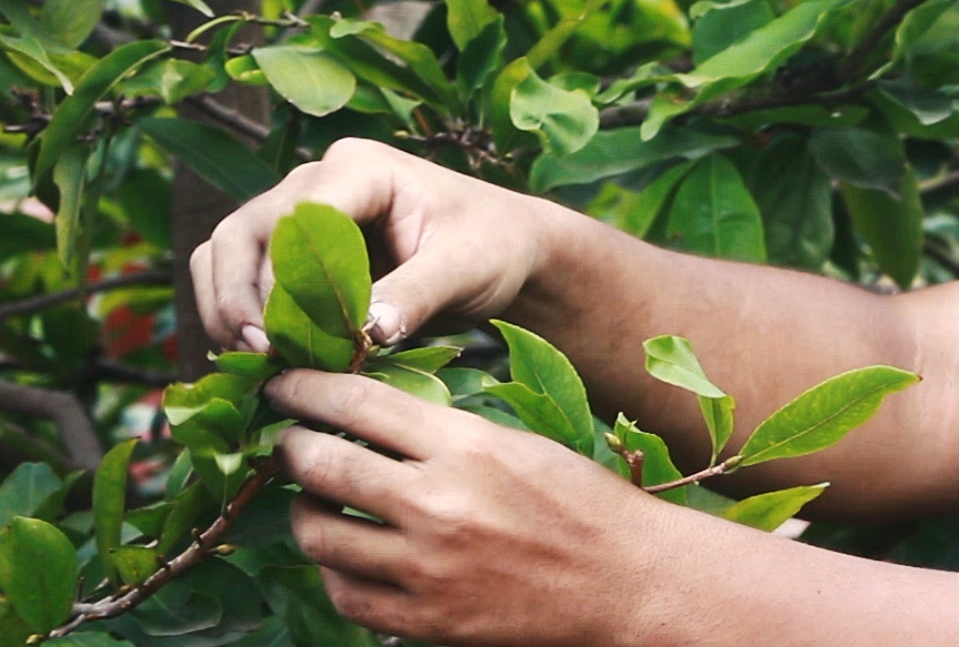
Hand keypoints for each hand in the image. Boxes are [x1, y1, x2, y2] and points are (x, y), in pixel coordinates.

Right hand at [191, 137, 559, 351]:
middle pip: (241, 233)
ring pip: (225, 254)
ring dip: (228, 309)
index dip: (282, 281)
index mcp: (360, 167)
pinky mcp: (291, 249)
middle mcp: (316, 180)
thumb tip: (365, 331)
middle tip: (263, 357)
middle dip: (239, 298)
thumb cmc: (494, 246)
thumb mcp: (466, 269)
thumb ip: (415, 295)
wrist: (506, 251)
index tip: (293, 338)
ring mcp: (297, 212)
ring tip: (259, 362)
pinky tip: (263, 357)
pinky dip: (237, 315)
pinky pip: (238, 276)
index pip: (294, 219)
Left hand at [269, 370, 677, 646]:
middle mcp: (439, 503)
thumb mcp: (518, 445)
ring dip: (304, 512)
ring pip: (320, 534)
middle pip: (323, 465)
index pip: (359, 403)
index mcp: (467, 446)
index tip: (281, 384)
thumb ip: (444, 434)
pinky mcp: (428, 620)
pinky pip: (346, 595)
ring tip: (312, 502)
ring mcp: (428, 568)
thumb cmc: (583, 504)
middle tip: (283, 441)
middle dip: (289, 447)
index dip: (306, 389)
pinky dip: (335, 573)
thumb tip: (368, 421)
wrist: (630, 582)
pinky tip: (347, 557)